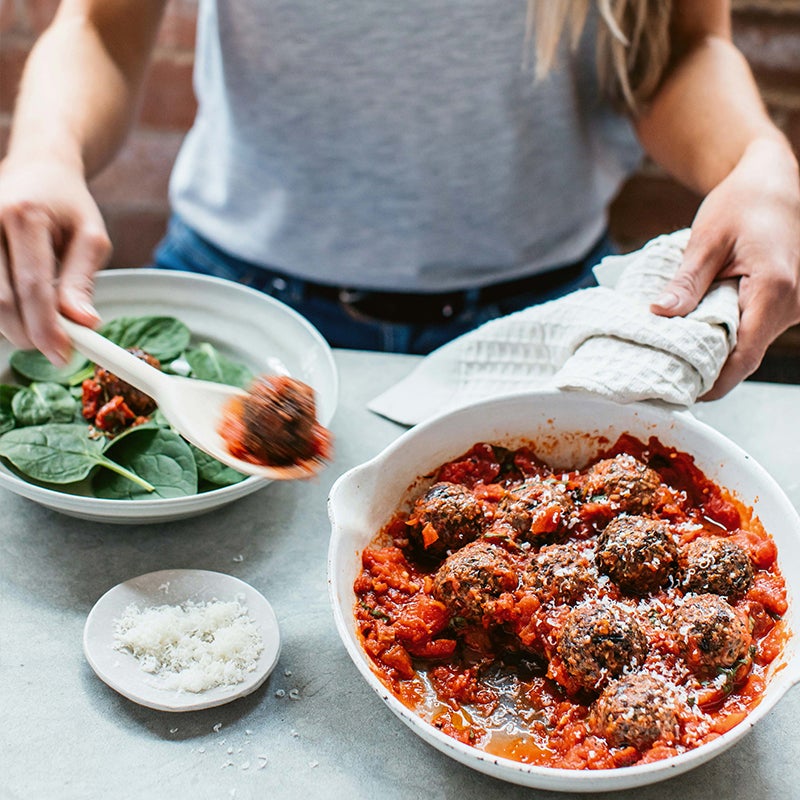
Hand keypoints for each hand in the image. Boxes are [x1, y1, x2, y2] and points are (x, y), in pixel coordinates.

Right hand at [0, 156, 110, 364]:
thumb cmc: (68, 204)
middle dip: (27, 335)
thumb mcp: (91, 237)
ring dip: (11, 326)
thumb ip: (83, 281)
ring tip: (40, 327)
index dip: (47, 328)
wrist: (36, 166)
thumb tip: (84, 323)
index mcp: (25, 216)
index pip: (33, 286)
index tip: (63, 355)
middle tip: (55, 350)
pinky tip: (19, 311)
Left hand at [650, 138, 799, 399]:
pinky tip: (692, 335)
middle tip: (663, 377)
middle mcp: (792, 304)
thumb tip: (660, 315)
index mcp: (775, 289)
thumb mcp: (706, 240)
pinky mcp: (782, 306)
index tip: (679, 394)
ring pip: (749, 346)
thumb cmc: (742, 203)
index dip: (712, 383)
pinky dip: (723, 338)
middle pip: (745, 357)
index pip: (745, 356)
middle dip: (706, 372)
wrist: (772, 183)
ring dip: (713, 355)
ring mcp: (791, 308)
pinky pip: (752, 332)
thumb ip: (686, 282)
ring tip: (671, 356)